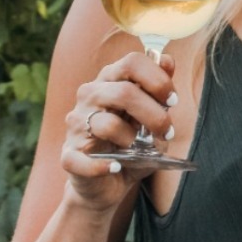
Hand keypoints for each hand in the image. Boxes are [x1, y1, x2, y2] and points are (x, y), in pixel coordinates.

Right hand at [59, 51, 177, 212]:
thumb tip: (168, 60)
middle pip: (124, 92)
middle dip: (154, 114)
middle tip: (167, 131)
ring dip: (132, 140)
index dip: (158, 79)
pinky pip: (82, 160)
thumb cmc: (132, 141)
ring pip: (107, 124)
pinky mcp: (69, 155)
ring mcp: (76, 125)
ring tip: (141, 150)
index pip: (132, 63)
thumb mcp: (151, 115)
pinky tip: (116, 167)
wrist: (110, 181)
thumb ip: (158, 89)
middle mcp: (89, 96)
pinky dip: (102, 166)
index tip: (172, 100)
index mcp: (110, 80)